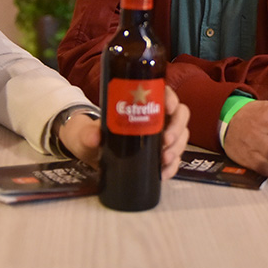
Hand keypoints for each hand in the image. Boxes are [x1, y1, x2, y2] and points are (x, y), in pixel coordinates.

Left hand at [58, 86, 189, 180]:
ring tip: (165, 159)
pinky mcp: (159, 155)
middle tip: (166, 140)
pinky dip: (172, 167)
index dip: (172, 98)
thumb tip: (95, 137)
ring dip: (178, 148)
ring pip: (181, 137)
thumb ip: (88, 133)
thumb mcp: (86, 131)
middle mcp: (157, 117)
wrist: (89, 153)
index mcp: (144, 102)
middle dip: (177, 128)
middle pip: (180, 115)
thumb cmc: (91, 133)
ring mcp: (160, 136)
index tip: (168, 108)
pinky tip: (163, 174)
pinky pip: (174, 159)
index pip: (165, 94)